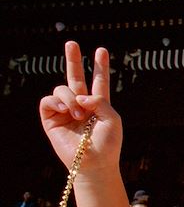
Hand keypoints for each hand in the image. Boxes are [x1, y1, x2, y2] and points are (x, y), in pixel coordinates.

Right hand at [39, 42, 121, 175]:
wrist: (94, 163)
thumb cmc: (107, 144)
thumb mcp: (112, 118)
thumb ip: (100, 100)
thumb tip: (79, 95)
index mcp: (98, 105)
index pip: (99, 82)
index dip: (100, 67)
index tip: (101, 51)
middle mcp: (81, 105)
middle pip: (75, 77)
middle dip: (73, 60)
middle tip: (71, 43)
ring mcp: (64, 111)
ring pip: (61, 88)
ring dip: (70, 98)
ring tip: (78, 113)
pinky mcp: (50, 119)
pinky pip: (48, 100)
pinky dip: (57, 102)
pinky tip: (66, 111)